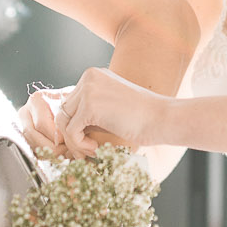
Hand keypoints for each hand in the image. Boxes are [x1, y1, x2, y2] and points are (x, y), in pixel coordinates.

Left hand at [21, 66, 165, 157]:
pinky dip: (79, 145)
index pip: (70, 102)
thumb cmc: (143, 118)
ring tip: (92, 151)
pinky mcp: (90, 106)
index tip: (88, 141)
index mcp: (94, 75)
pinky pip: (71, 130)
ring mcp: (89, 90)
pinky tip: (96, 149)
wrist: (163, 119)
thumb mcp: (111, 108)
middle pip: (63, 110)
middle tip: (86, 150)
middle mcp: (89, 77)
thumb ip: (90, 111)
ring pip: (63, 120)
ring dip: (74, 141)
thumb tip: (63, 129)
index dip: (75, 125)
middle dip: (71, 134)